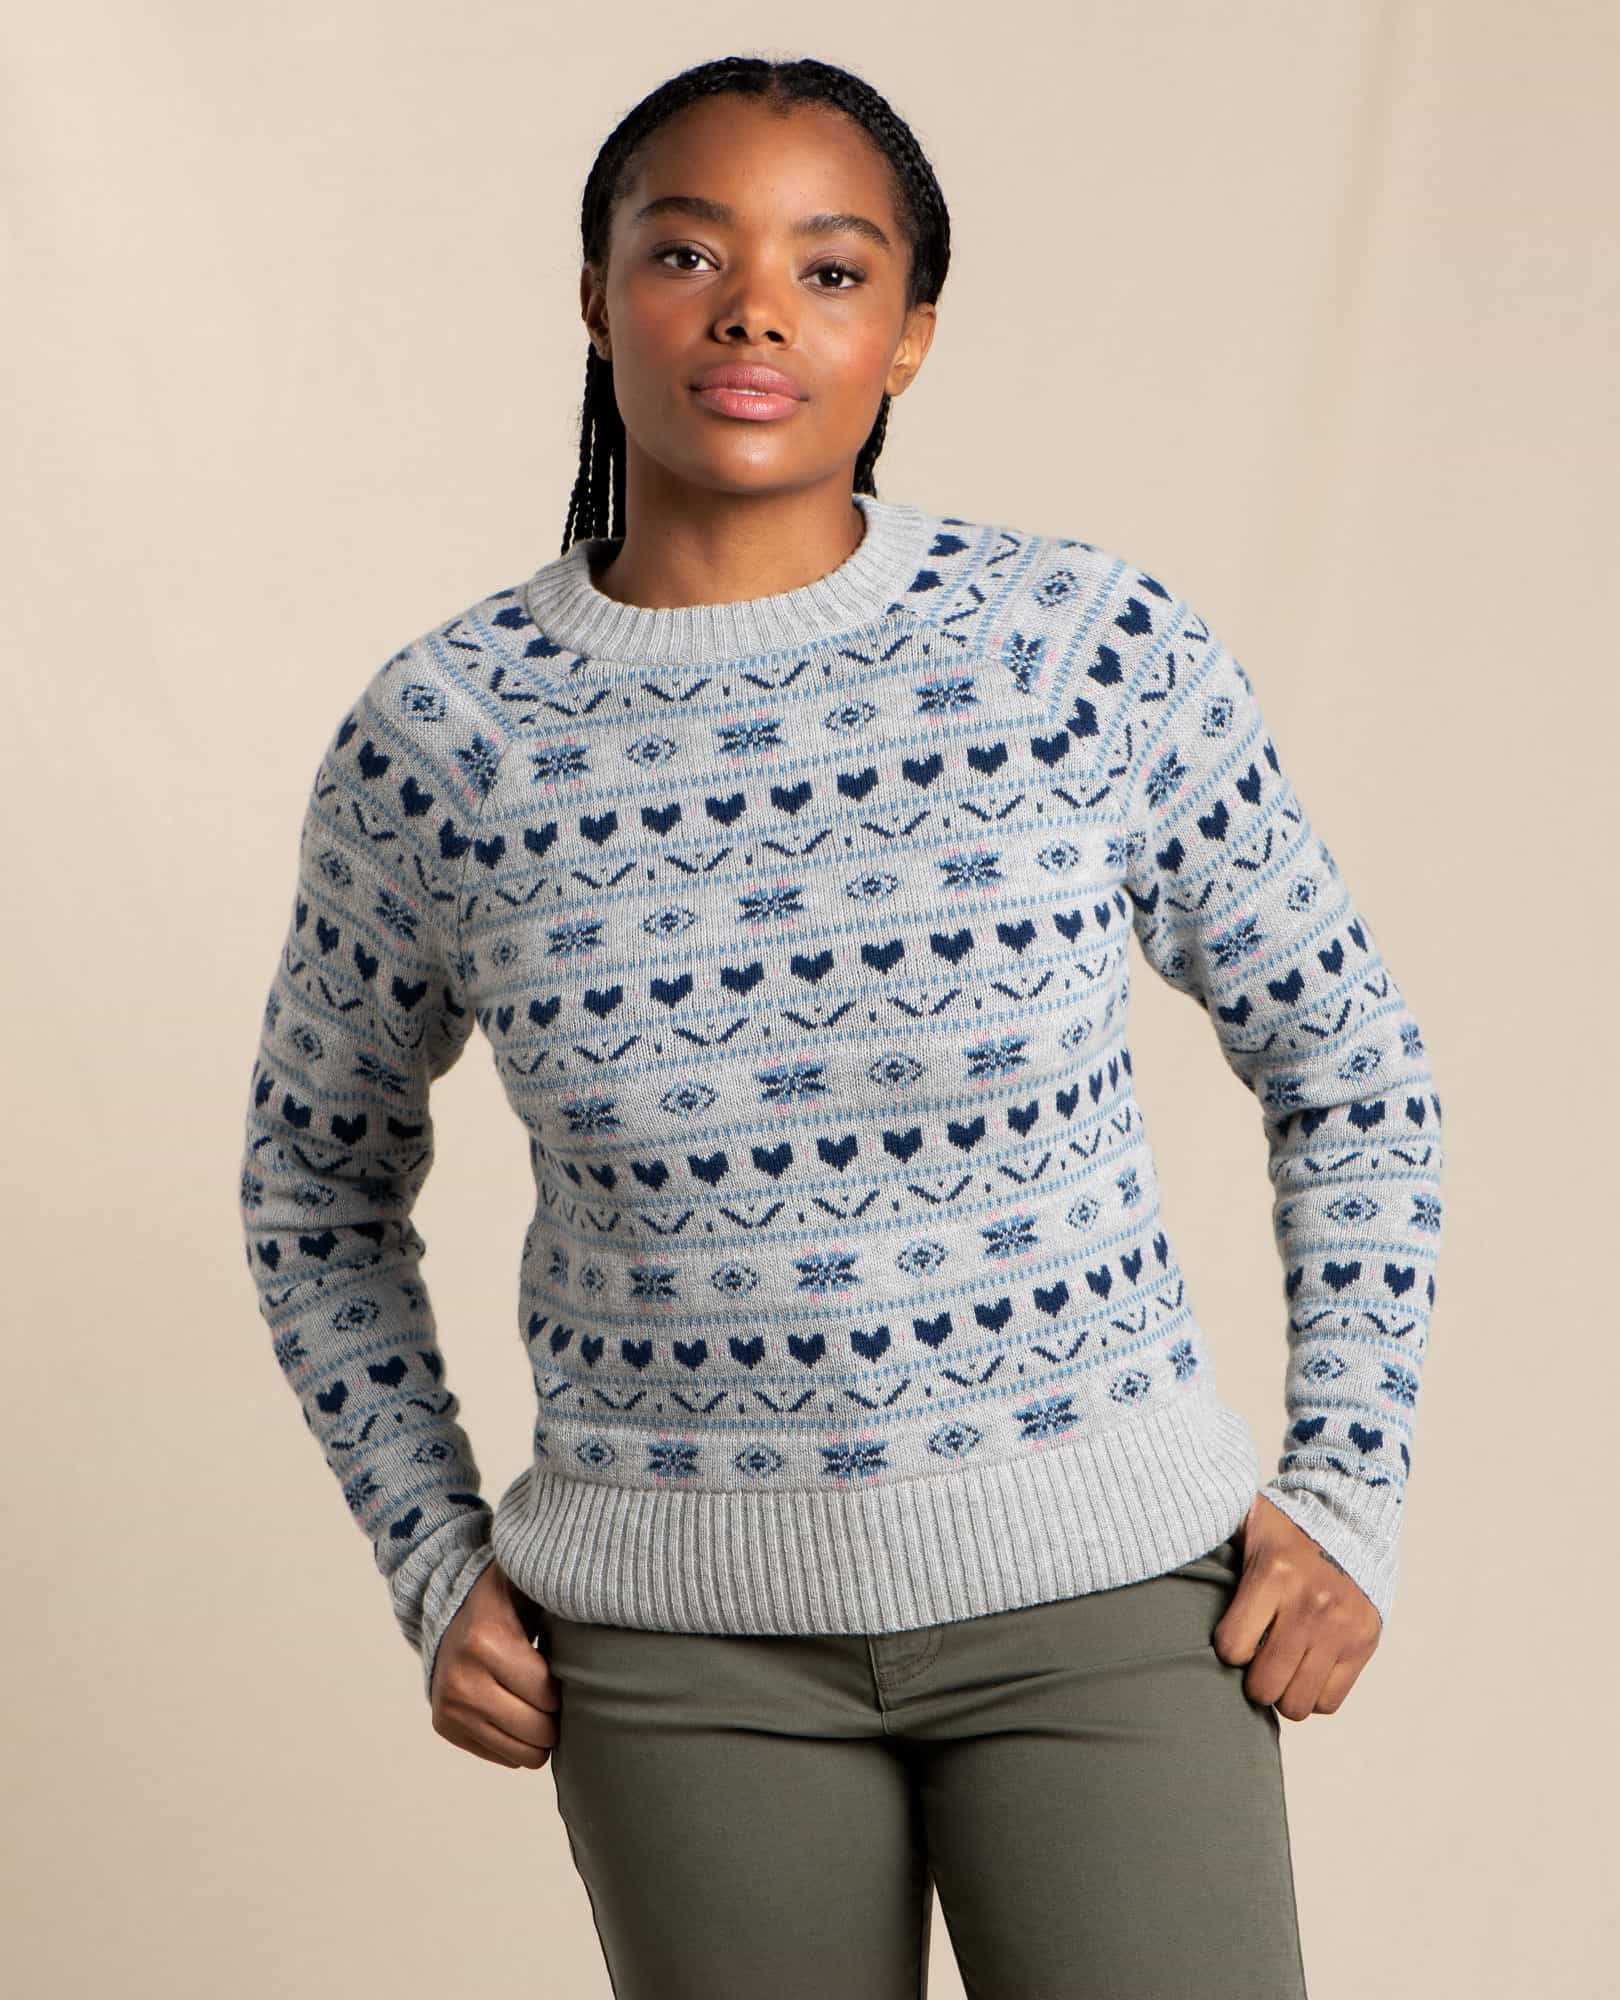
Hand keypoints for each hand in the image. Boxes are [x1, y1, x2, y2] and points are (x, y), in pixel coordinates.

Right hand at [429, 1561, 560, 1767]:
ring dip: (539, 1737)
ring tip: (542, 1708)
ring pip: (520, 1755)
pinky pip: (500, 1757)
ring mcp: (450, 1708)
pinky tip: (517, 1712)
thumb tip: (601, 1604)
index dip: (565, 1688)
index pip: (547, 1693)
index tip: (566, 1673)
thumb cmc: (508, 1601)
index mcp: (485, 1641)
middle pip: (536, 1730)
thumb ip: (562, 1593)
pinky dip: (516, 1741)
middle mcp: (462, 1679)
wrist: (452, 1614)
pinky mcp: (445, 1727)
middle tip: (559, 1696)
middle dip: (556, 1718)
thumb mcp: (530, 1585)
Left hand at [1212, 1492, 1381, 1720]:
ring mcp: (1341, 1628)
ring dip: (1282, 1693)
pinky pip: (1330, 1702)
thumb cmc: (1282, 1530)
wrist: (1350, 1522)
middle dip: (1252, 1681)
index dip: (1226, 1648)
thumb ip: (1207, 1530)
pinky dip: (1313, 1694)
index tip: (1230, 1636)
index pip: (1232, 1648)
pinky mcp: (1364, 1644)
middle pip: (1264, 1686)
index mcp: (1274, 1573)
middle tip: (1253, 1661)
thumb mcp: (1243, 1518)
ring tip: (1278, 1668)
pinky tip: (1304, 1668)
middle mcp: (1311, 1604)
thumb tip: (1163, 1540)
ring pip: (1297, 1703)